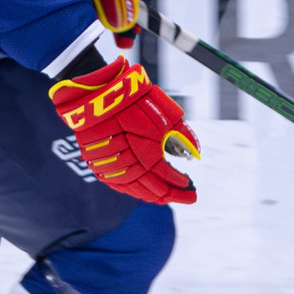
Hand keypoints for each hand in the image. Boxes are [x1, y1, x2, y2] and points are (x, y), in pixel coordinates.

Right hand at [49, 55, 200, 206]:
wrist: (98, 96)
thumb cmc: (135, 102)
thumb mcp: (165, 114)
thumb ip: (183, 135)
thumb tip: (196, 153)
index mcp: (148, 153)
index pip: (168, 177)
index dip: (181, 184)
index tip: (191, 187)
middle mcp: (129, 165)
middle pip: (154, 189)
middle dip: (172, 195)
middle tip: (186, 197)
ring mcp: (112, 168)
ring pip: (136, 191)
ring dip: (154, 195)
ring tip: (167, 196)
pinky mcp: (98, 166)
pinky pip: (120, 186)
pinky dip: (134, 191)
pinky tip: (145, 191)